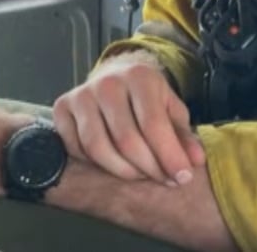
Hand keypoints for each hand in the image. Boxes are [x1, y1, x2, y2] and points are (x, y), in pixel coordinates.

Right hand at [53, 52, 205, 186]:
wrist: (114, 77)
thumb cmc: (147, 97)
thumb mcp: (171, 108)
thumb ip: (183, 135)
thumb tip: (195, 162)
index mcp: (139, 77)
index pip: (153, 125)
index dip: (169, 156)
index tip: (182, 177)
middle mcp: (108, 82)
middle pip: (127, 141)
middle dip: (149, 168)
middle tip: (163, 179)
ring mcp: (82, 95)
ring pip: (98, 149)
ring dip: (123, 171)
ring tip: (140, 173)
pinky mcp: (62, 108)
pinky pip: (77, 150)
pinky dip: (96, 165)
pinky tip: (114, 162)